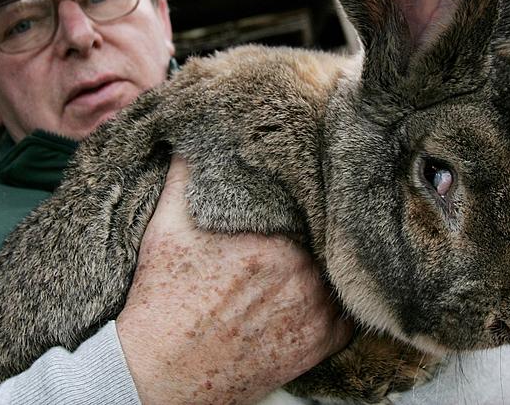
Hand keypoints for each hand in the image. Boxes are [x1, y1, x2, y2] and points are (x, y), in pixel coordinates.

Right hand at [116, 156, 351, 403]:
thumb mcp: (167, 226)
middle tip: (299, 232)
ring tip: (306, 263)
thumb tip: (196, 139)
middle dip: (312, 232)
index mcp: (272, 237)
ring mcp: (314, 310)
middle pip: (322, 238)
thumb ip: (186, 175)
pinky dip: (336, 305)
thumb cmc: (162, 298)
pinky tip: (316, 297)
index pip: (307, 204)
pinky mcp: (319, 344)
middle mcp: (300, 272)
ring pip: (335, 271)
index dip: (302, 199)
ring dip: (325, 266)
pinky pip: (348, 315)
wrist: (160, 370)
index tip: (296, 197)